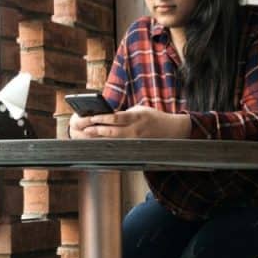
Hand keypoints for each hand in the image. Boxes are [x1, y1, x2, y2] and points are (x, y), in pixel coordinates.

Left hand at [69, 105, 190, 138]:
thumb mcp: (140, 110)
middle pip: (113, 131)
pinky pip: (120, 147)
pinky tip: (100, 145)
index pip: (116, 117)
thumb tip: (107, 116)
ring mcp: (136, 140)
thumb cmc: (153, 117)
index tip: (92, 117)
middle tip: (85, 129)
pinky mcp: (137, 147)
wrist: (172, 130)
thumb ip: (125, 114)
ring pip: (115, 141)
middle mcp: (136, 130)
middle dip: (97, 130)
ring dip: (101, 139)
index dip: (102, 118)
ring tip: (89, 136)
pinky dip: (109, 145)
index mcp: (137, 116)